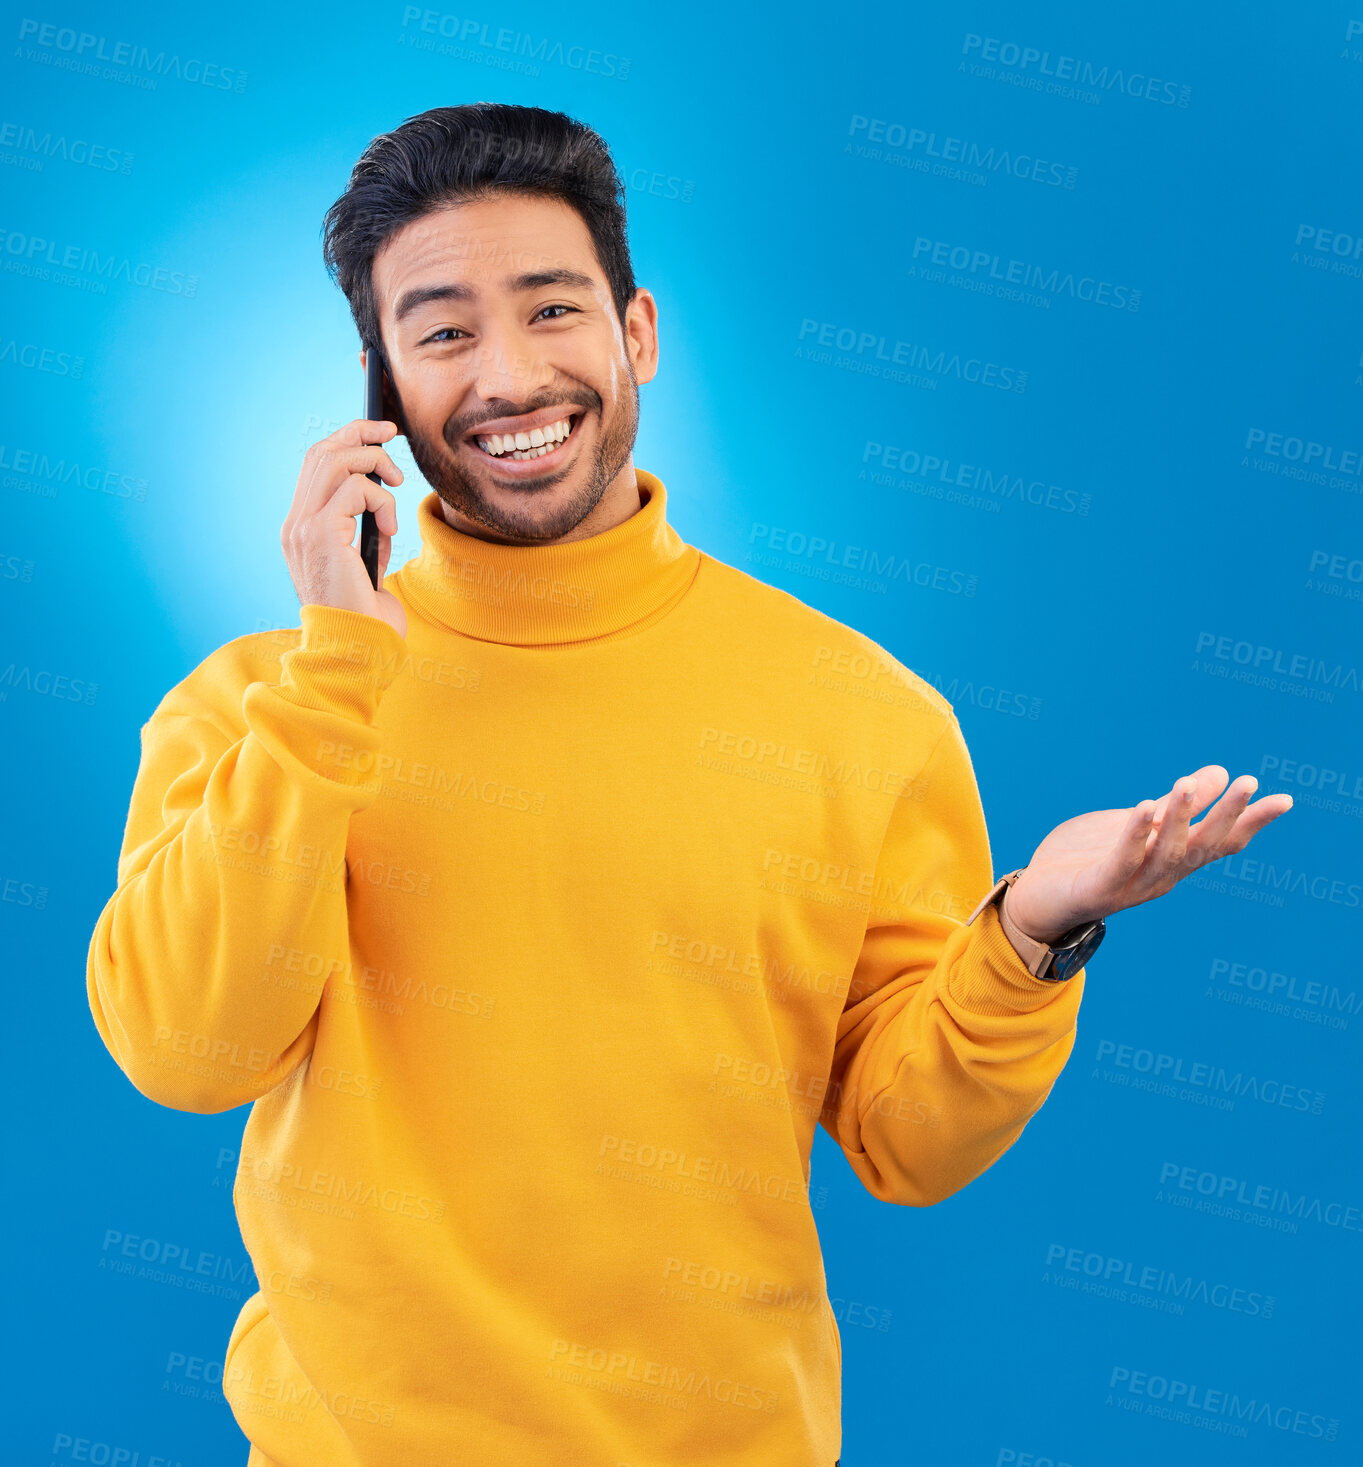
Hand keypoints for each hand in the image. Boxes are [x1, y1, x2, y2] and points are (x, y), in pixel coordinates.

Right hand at [281, 418, 405, 637]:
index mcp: (300, 530)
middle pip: (321, 453)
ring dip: (375, 463)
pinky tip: (390, 530)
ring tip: (396, 485)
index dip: (346, 442)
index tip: (378, 436)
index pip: (315, 467)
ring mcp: (303, 528)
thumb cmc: (366, 617)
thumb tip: (380, 498)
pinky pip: (357, 489)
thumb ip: (363, 530)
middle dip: (360, 433)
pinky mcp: (322, 534)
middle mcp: (295, 525)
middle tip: (392, 433)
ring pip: (337, 461)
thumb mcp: (364, 564)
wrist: (356, 649)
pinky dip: (382, 501)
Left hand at [1003, 766, 1293, 944]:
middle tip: (1249, 782)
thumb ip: (1173, 805)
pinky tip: (1143, 806)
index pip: (1219, 842)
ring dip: (1179, 818)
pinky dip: (1134, 834)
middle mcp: (1161, 877)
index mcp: (1172, 861)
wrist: (1037, 899)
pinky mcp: (1098, 888)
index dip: (1250, 822)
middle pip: (1201, 847)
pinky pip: (1121, 860)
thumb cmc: (1087, 859)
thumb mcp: (1136, 824)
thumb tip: (1217, 772)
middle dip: (1226, 816)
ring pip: (1165, 852)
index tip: (1285, 798)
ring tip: (1186, 782)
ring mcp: (1132, 886)